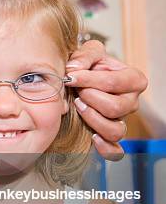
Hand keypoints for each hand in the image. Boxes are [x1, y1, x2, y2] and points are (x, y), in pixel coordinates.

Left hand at [65, 40, 147, 159]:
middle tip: (76, 92)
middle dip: (90, 98)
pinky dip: (105, 148)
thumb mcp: (87, 53)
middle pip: (115, 108)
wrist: (78, 80)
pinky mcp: (109, 135)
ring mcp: (121, 120)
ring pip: (115, 130)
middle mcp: (131, 102)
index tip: (70, 76)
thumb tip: (74, 70)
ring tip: (79, 106)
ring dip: (92, 118)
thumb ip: (84, 56)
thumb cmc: (86, 66)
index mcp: (133, 80)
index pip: (114, 83)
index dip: (89, 80)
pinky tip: (92, 137)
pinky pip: (115, 151)